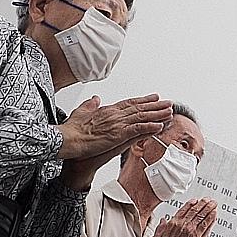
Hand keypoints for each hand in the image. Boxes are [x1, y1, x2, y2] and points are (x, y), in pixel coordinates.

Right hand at [58, 95, 172, 161]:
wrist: (66, 139)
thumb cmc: (71, 129)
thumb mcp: (80, 112)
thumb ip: (90, 105)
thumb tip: (95, 98)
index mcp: (107, 110)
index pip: (129, 103)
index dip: (143, 100)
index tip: (154, 97)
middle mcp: (114, 114)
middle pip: (140, 108)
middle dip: (155, 105)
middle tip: (168, 103)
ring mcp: (117, 124)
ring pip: (142, 117)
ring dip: (157, 115)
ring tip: (170, 113)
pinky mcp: (118, 134)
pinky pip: (138, 129)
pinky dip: (150, 127)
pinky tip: (160, 126)